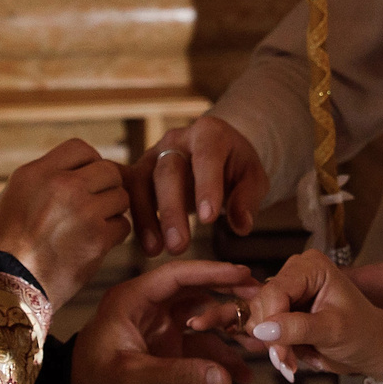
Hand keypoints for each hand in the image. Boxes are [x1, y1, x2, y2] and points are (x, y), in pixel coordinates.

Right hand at [0, 139, 129, 307]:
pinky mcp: (97, 239)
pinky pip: (123, 226)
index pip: (80, 148)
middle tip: (95, 204)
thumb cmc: (7, 243)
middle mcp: (63, 186)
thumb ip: (49, 177)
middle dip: (106, 186)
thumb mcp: (17, 195)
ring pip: (121, 197)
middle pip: (108, 170)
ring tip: (91, 225)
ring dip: (111, 211)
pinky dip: (113, 235)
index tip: (85, 180)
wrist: (6, 285)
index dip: (88, 163)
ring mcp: (83, 212)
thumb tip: (86, 170)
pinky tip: (94, 243)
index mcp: (38, 173)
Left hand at [69, 259, 255, 383]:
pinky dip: (219, 360)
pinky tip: (240, 375)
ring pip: (203, 321)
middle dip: (229, 297)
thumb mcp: (131, 378)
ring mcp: (160, 328)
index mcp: (133, 299)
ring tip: (258, 344)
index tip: (244, 274)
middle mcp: (149, 308)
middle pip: (197, 293)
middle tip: (261, 300)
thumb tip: (223, 377)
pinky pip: (199, 349)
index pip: (177, 276)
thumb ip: (177, 376)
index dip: (212, 272)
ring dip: (229, 332)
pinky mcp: (166, 349)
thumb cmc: (88, 383)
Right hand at [125, 115, 270, 255]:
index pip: (206, 156)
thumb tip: (241, 226)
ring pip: (142, 182)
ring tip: (157, 251)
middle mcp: (176, 140)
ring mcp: (153, 154)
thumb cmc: (236, 167)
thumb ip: (247, 198)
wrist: (218, 156)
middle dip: (172, 210)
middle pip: (168, 171)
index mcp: (209, 133)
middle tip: (179, 246)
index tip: (209, 219)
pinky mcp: (139, 172)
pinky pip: (129, 193)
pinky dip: (135, 220)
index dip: (206, 186)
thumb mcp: (253, 178)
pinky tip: (146, 245)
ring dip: (147, 218)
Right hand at [213, 249, 382, 380]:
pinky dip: (273, 345)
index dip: (272, 322)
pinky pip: (262, 327)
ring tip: (293, 361)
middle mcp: (295, 273)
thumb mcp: (332, 331)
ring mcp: (288, 291)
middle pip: (262, 303)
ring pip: (258, 317)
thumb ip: (297, 328)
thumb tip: (262, 329)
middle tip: (288, 362)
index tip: (280, 353)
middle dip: (273, 337)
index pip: (275, 291)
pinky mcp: (283, 309)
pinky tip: (290, 355)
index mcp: (311, 267)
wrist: (371, 347)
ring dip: (273, 344)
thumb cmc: (361, 333)